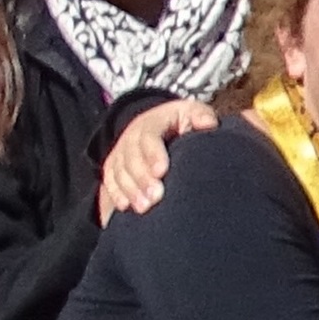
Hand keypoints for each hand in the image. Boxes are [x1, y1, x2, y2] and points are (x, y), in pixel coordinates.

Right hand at [97, 97, 217, 221]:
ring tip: (144, 207)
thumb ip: (201, 115)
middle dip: (142, 179)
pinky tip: (125, 206)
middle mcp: (131, 137)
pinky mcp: (113, 166)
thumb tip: (208, 123)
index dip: (153, 155)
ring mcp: (120, 152)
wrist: (156, 123)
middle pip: (132, 159)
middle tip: (156, 197)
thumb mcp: (192, 112)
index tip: (162, 171)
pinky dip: (116, 193)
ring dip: (131, 190)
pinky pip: (110, 180)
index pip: (149, 137)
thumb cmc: (180, 121)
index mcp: (151, 123)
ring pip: (120, 172)